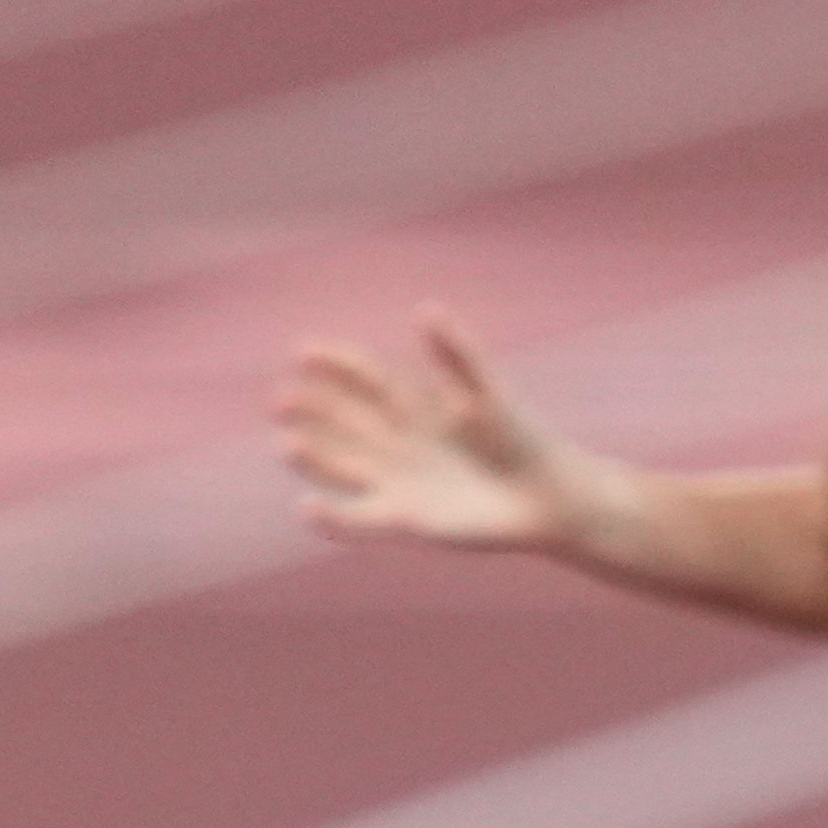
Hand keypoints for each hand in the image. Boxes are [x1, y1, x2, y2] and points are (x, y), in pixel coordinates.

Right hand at [278, 314, 579, 549]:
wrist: (546, 496)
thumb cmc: (520, 439)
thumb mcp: (486, 392)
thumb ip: (457, 355)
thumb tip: (426, 309)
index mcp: (414, 405)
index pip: (364, 379)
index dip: (335, 365)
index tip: (304, 351)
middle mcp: (397, 441)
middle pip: (343, 421)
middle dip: (312, 410)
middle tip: (282, 398)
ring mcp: (397, 480)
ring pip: (341, 465)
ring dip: (313, 455)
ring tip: (287, 441)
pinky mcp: (404, 519)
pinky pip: (358, 518)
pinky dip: (333, 517)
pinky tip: (307, 506)